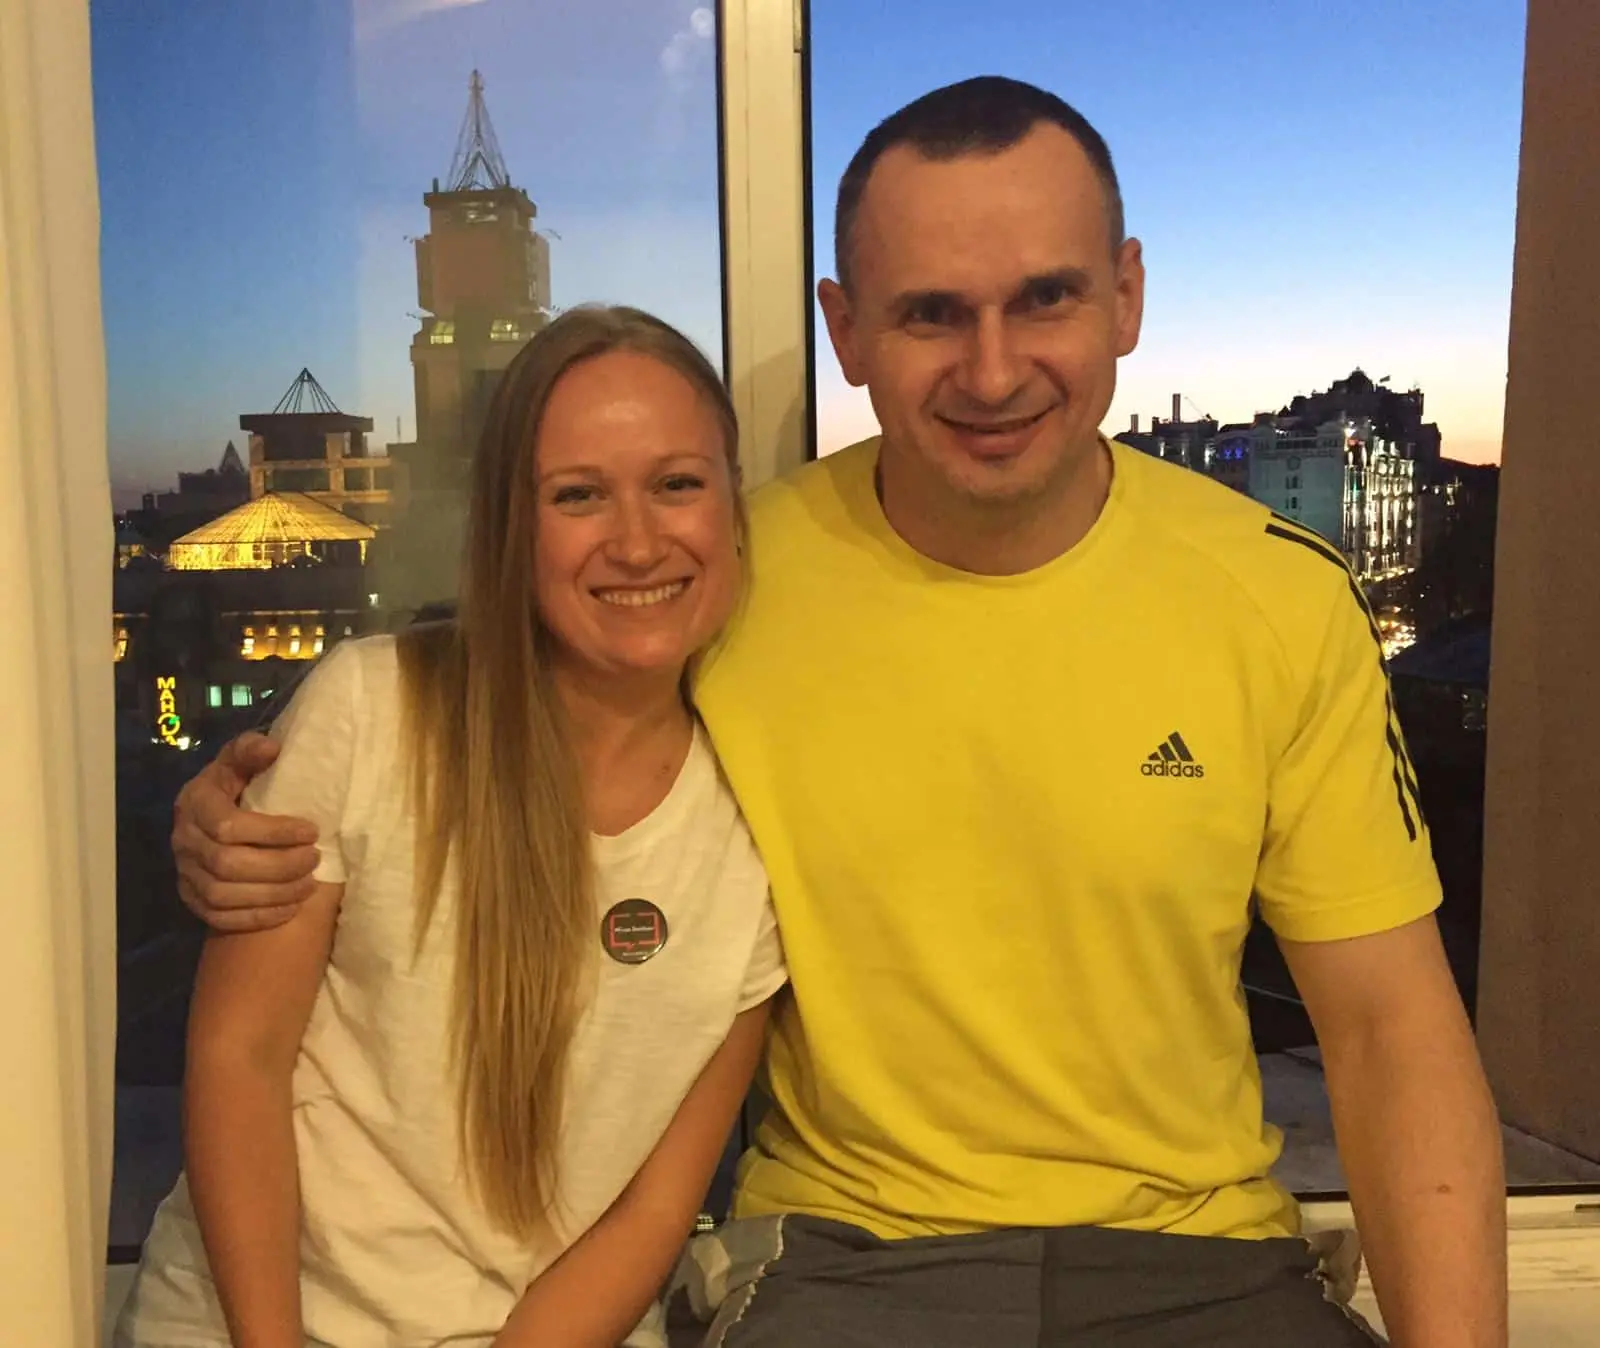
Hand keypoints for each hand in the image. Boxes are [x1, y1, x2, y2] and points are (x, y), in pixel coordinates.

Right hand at [172, 732, 320, 931]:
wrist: (210, 815)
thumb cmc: (235, 783)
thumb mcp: (239, 760)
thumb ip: (250, 751)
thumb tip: (271, 748)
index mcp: (195, 803)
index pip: (229, 826)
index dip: (273, 832)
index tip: (311, 831)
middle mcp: (184, 840)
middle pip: (227, 865)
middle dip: (279, 866)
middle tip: (315, 859)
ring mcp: (184, 873)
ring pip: (225, 895)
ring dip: (273, 894)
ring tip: (309, 884)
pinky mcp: (191, 899)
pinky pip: (221, 918)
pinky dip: (258, 917)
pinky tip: (289, 908)